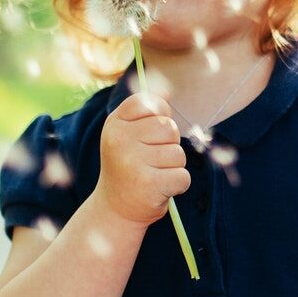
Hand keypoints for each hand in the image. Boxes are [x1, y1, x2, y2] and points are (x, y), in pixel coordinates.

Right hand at [98, 91, 188, 225]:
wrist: (114, 209)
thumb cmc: (129, 166)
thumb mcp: (128, 133)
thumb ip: (147, 110)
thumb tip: (166, 87)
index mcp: (115, 123)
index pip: (151, 103)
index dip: (160, 117)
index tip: (150, 134)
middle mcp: (120, 140)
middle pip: (170, 128)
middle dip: (169, 145)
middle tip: (152, 160)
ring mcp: (133, 162)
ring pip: (178, 154)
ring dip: (173, 167)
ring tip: (154, 175)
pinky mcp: (148, 184)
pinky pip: (183, 176)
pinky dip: (178, 185)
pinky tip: (160, 189)